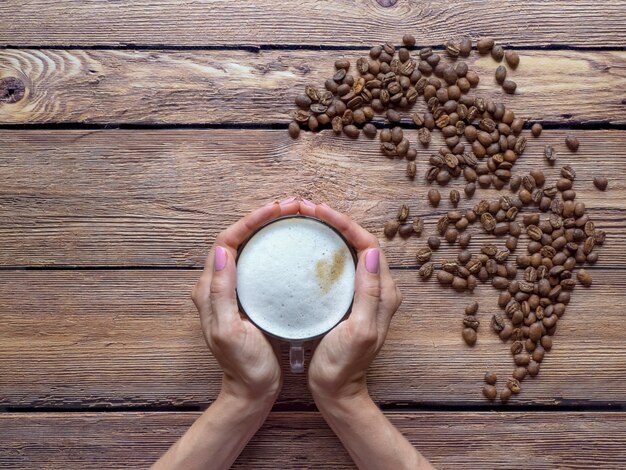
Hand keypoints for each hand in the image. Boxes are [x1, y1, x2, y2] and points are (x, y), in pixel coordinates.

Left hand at [192, 197, 300, 401]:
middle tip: (291, 206)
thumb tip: (223, 251)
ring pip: (248, 247)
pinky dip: (273, 246)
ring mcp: (232, 290)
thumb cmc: (243, 366)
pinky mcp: (247, 297)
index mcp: (209, 289)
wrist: (250, 392)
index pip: (226, 241)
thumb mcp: (230, 331)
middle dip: (261, 218)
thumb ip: (222, 292)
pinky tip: (292, 244)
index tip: (276, 210)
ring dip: (267, 228)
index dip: (250, 221)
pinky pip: (258, 262)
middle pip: (237, 238)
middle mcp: (216, 285)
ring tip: (292, 216)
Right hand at [299, 200, 401, 402]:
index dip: (345, 223)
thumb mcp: (359, 330)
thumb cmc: (344, 366)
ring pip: (352, 250)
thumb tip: (370, 251)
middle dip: (337, 221)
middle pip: (362, 242)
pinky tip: (310, 245)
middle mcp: (379, 288)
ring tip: (308, 219)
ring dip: (333, 231)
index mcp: (384, 292)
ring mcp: (365, 293)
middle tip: (309, 209)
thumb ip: (369, 293)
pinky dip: (328, 249)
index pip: (369, 244)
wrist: (337, 391)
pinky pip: (343, 264)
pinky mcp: (350, 299)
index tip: (319, 211)